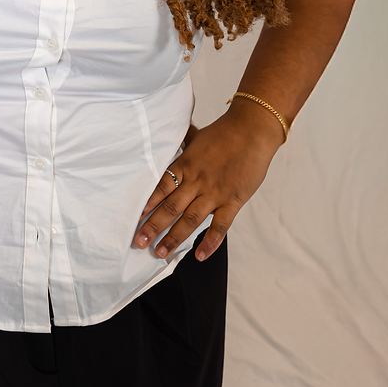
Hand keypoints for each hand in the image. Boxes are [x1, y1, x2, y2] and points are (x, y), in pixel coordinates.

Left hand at [131, 108, 283, 261]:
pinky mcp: (233, 200)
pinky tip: (199, 255)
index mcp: (185, 164)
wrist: (253, 130)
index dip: (147, 204)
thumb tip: (172, 132)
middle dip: (153, 226)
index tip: (134, 218)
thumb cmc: (226, 132)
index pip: (161, 187)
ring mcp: (214, 193)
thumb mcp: (198, 136)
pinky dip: (210, 242)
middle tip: (139, 242)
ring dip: (174, 238)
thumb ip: (184, 141)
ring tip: (160, 253)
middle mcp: (196, 181)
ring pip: (190, 219)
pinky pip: (220, 225)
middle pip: (170, 207)